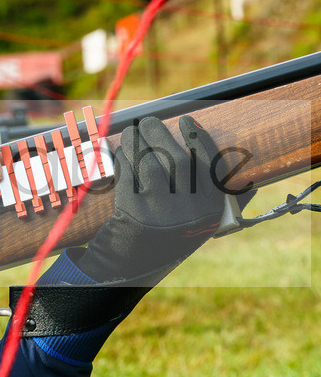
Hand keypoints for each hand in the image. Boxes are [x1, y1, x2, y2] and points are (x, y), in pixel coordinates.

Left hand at [77, 115, 228, 282]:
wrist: (137, 257)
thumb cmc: (173, 230)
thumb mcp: (202, 220)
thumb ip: (224, 202)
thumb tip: (253, 183)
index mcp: (209, 209)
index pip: (210, 166)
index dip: (198, 138)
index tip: (186, 119)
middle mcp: (187, 212)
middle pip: (176, 160)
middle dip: (161, 134)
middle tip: (149, 121)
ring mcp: (159, 212)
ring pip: (149, 165)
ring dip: (138, 143)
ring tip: (133, 131)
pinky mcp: (132, 212)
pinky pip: (128, 176)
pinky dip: (124, 160)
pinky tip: (123, 151)